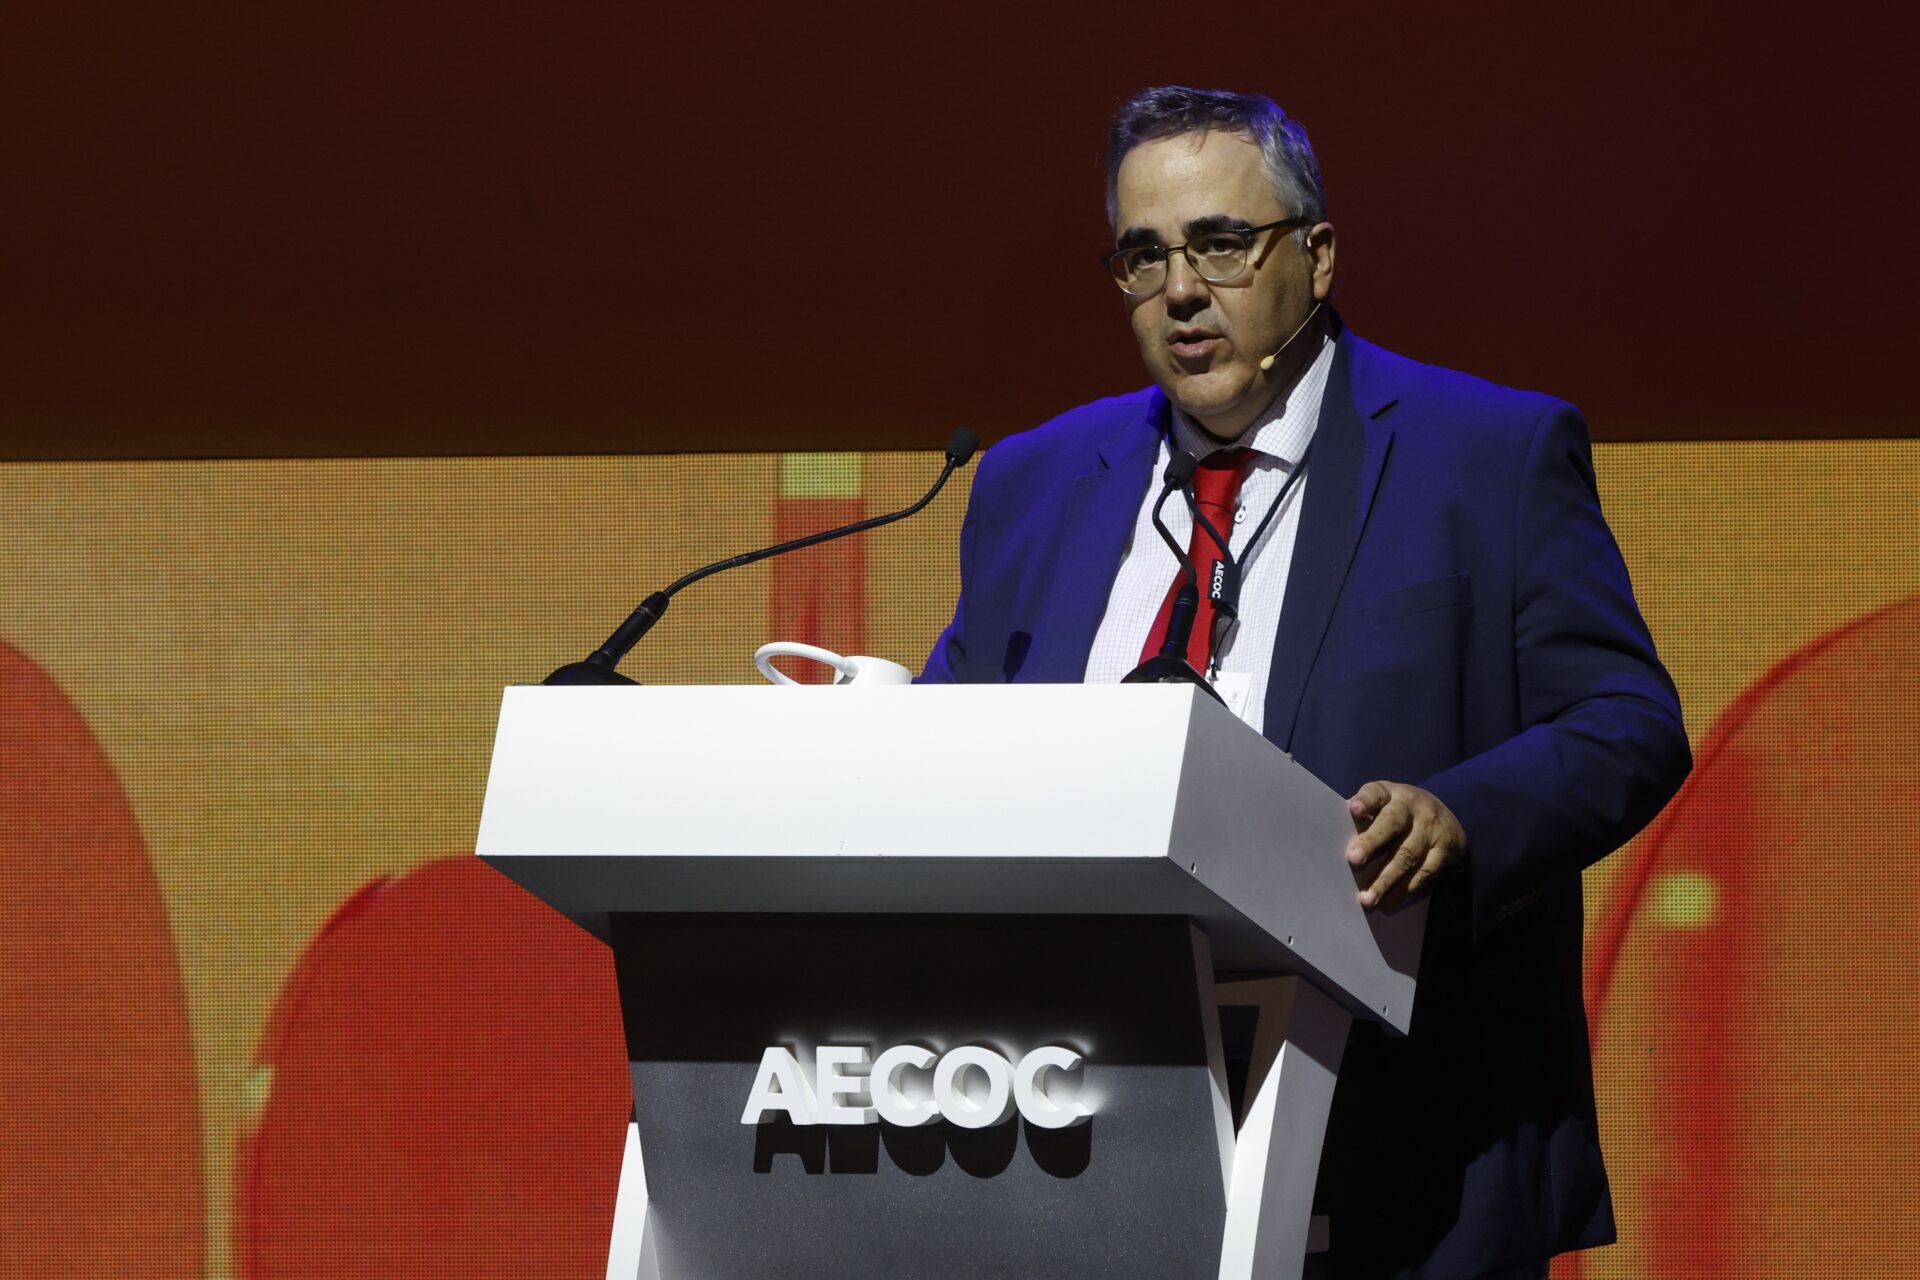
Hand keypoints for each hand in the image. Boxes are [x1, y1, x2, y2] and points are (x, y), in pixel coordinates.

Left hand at [1345, 781, 1466, 910]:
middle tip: (1353, 860)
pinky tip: (1388, 903)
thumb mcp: (1384, 805)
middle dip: (1372, 842)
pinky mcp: (1444, 851)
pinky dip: (1404, 890)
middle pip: (1392, 823)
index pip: (1377, 793)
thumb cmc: (1399, 814)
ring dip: (1385, 879)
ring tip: (1367, 899)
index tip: (1354, 809)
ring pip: (1407, 855)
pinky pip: (1423, 873)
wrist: (1448, 820)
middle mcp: (1412, 808)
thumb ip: (1363, 817)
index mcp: (1390, 794)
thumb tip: (1331, 840)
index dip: (1366, 800)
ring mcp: (1430, 829)